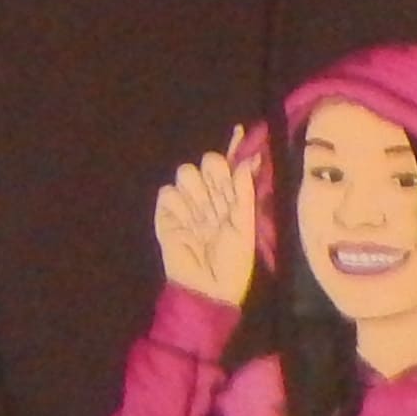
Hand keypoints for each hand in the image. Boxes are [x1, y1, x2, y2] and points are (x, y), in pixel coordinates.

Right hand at [151, 131, 258, 307]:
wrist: (208, 285)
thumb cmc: (233, 260)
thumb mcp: (245, 226)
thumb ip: (244, 192)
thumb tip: (250, 160)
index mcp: (233, 196)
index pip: (232, 164)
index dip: (235, 145)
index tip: (239, 130)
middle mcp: (211, 194)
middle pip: (208, 162)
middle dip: (214, 175)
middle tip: (220, 201)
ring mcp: (187, 202)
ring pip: (186, 173)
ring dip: (196, 193)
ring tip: (205, 219)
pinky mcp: (166, 213)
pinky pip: (167, 193)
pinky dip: (177, 207)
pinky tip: (186, 225)